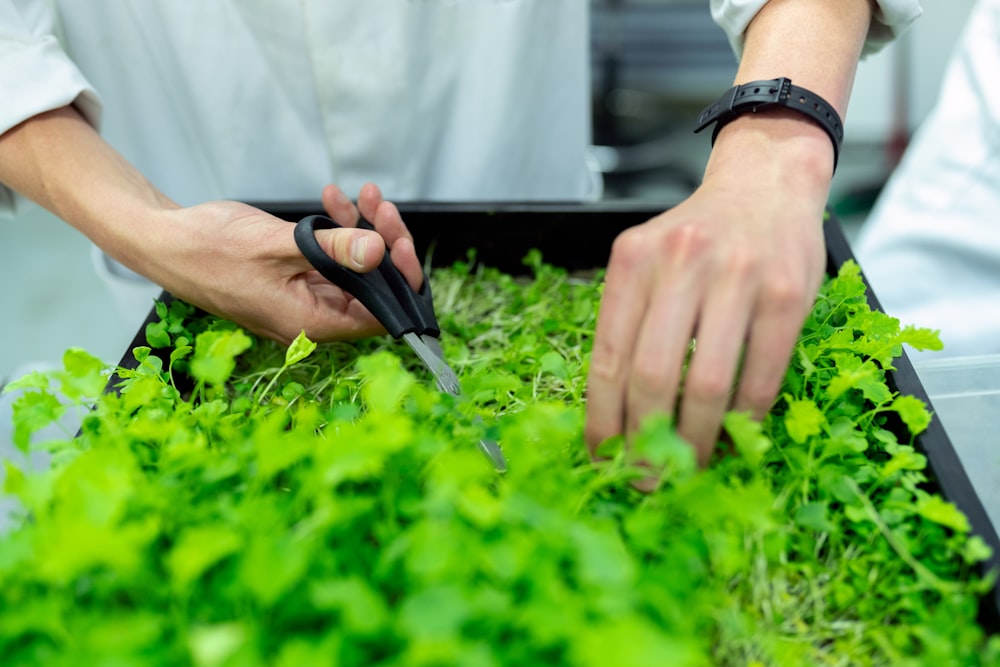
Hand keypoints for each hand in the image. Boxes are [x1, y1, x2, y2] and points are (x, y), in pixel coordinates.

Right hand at [136, 182, 422, 344]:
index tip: (400, 241)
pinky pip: (330, 260)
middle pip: (372, 288)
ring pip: (354, 270)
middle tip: (380, 206)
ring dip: (362, 231)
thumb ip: (333, 250)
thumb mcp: (278, 244)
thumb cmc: (209, 248)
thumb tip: (379, 253)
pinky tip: (333, 200)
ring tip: (362, 195)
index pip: (380, 315)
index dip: (399, 280)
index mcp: (311, 323)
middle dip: (383, 244)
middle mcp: (311, 318)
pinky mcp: (294, 280)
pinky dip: (337, 231)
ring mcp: (303, 299)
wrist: (164, 240)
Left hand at [584, 124, 829, 466]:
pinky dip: (743, 418)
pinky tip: (732, 437)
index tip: (602, 457)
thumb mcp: (648, 261)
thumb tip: (616, 415)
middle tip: (645, 477)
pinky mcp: (787, 293)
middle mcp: (681, 263)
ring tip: (687, 469)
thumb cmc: (697, 238)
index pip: (608, 357)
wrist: (764, 183)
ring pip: (709, 384)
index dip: (602, 419)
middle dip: (645, 440)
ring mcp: (738, 276)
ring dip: (695, 440)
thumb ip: (631, 322)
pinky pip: (761, 375)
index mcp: (633, 260)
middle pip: (653, 376)